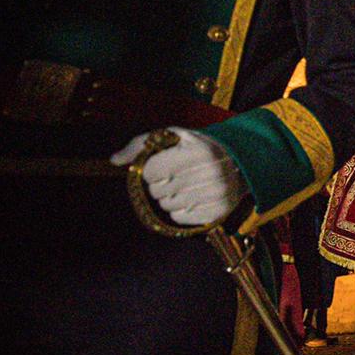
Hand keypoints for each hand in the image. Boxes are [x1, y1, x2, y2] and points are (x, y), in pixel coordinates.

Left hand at [111, 128, 243, 226]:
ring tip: (186, 186)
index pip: (151, 172)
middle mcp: (209, 175)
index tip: (165, 164)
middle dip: (161, 184)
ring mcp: (215, 196)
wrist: (241, 164)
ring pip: (166, 206)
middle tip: (177, 175)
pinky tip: (192, 198)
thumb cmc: (200, 148)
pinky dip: (180, 210)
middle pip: (157, 191)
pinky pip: (179, 218)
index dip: (153, 169)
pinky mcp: (217, 213)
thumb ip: (142, 145)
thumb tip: (114, 160)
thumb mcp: (174, 137)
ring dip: (170, 197)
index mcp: (197, 152)